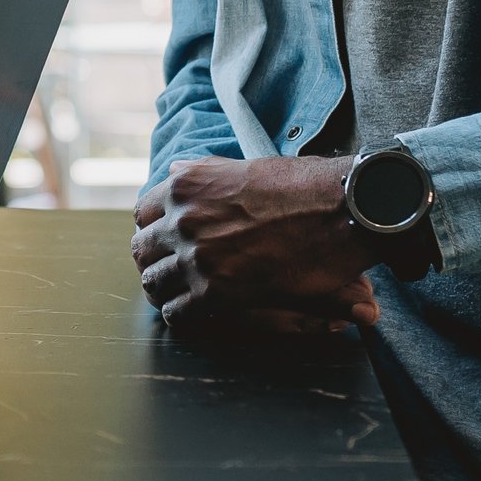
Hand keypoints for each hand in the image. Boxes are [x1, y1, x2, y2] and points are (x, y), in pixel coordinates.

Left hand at [132, 157, 378, 336]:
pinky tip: (196, 311)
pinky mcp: (213, 291)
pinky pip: (175, 311)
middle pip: (143, 249)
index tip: (166, 240)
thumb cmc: (301, 186)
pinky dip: (182, 313)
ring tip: (181, 292)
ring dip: (166, 288)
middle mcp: (182, 218)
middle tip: (170, 269)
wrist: (338, 209)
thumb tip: (174, 167)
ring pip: (153, 281)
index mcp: (185, 185)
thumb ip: (203, 172)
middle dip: (155, 259)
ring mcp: (194, 255)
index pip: (143, 213)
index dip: (154, 229)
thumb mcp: (242, 166)